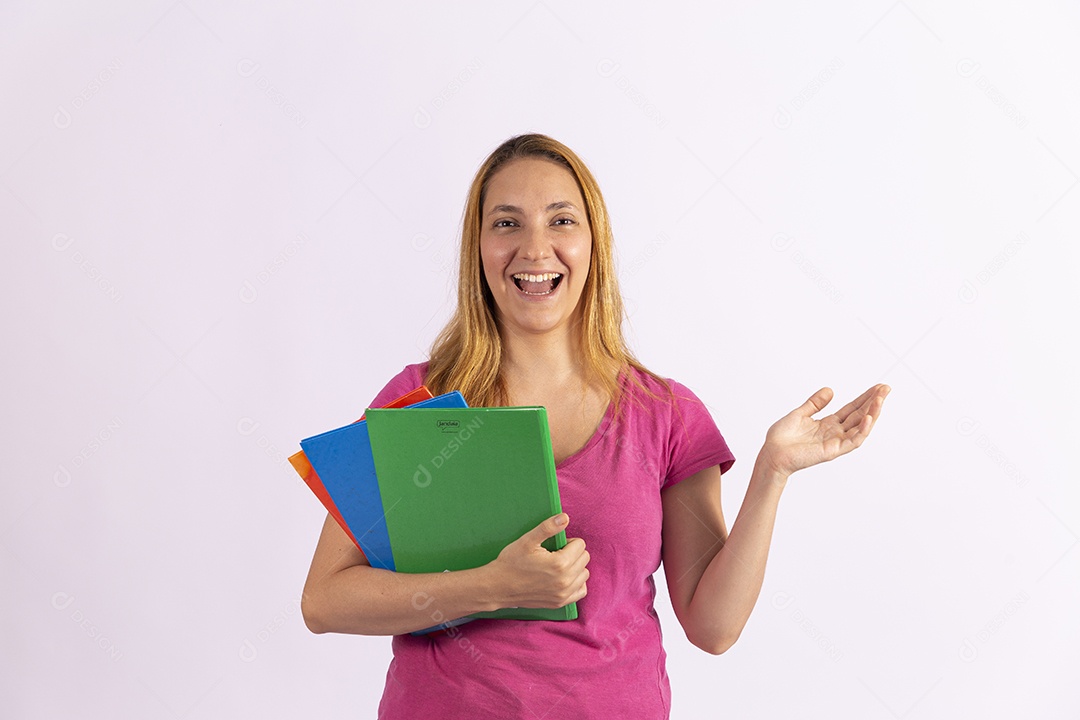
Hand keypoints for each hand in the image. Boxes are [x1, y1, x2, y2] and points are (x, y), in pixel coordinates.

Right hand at [485, 513, 589, 608]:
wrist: (498, 587)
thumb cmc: (511, 562)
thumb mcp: (527, 540)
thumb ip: (548, 527)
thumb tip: (565, 517)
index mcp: (560, 563)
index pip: (580, 545)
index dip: (568, 541)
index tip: (556, 545)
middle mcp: (565, 581)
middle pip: (584, 558)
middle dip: (573, 552)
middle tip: (555, 553)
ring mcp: (563, 594)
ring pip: (584, 574)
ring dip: (575, 567)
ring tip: (558, 565)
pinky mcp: (559, 602)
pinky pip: (581, 591)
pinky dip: (576, 583)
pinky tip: (563, 578)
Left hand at [759, 384, 890, 476]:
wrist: (771, 453)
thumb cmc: (781, 438)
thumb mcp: (800, 413)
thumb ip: (815, 403)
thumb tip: (831, 390)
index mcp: (828, 424)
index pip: (852, 409)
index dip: (865, 398)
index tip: (878, 387)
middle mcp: (835, 432)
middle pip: (860, 415)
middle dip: (874, 402)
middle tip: (886, 388)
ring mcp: (836, 442)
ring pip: (861, 427)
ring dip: (873, 414)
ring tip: (881, 399)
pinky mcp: (833, 451)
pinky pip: (852, 441)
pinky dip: (863, 430)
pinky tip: (869, 418)